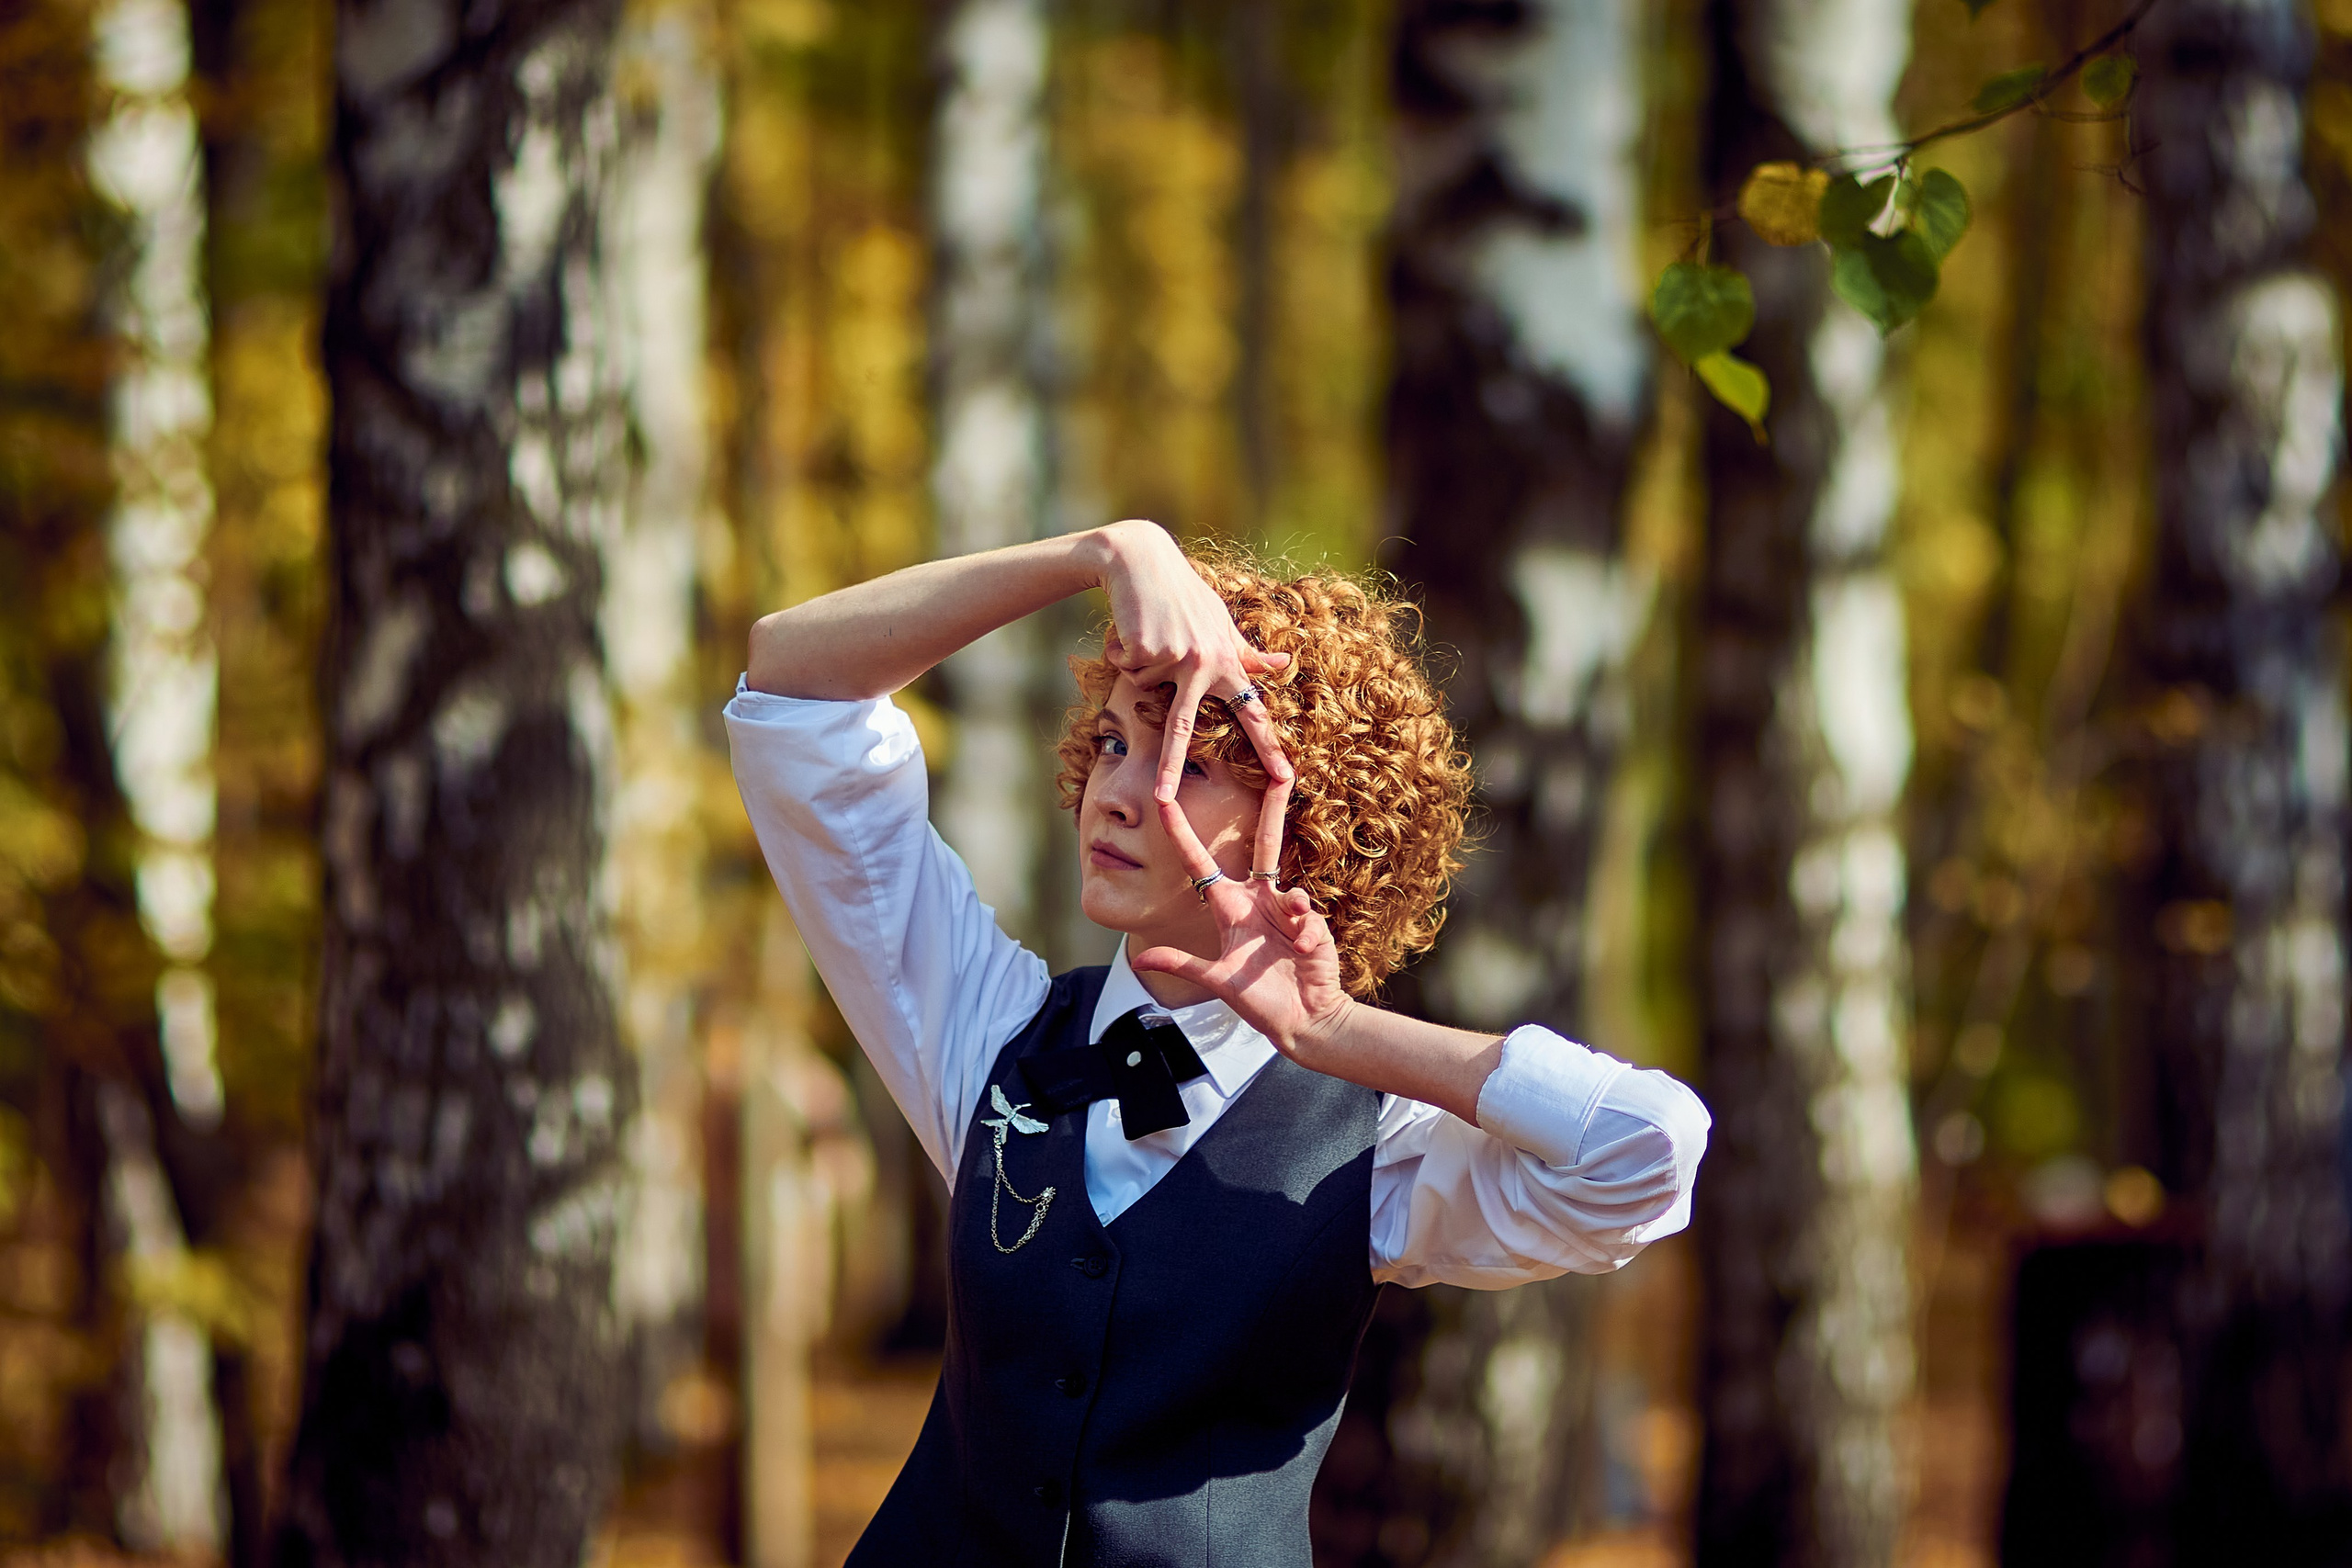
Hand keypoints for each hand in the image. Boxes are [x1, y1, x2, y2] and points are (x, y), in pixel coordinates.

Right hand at [1094, 520, 1292, 800]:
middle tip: (1162, 801)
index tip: (1285, 779)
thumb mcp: (1221, 622)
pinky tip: (1132, 626)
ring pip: (1143, 686)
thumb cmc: (1185, 596)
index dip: (1268, 747)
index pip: (1251, 713)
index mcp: (1227, 662)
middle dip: (1169, 766)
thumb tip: (1284, 661)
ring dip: (1138, 663)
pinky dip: (1121, 650)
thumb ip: (1247, 651)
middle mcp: (1204, 665)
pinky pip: (1124, 668)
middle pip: (1183, 727)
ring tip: (1149, 632)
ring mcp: (1173, 658)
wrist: (1143, 562)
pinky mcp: (1144, 649)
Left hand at [1128, 777, 1352, 1063]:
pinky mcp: (1313, 922)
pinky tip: (1305, 951)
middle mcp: (1259, 900)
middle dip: (1273, 807)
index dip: (1181, 833)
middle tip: (1279, 768)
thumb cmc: (1259, 999)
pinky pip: (1306, 916)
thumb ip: (1181, 964)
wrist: (1303, 1020)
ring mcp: (1287, 909)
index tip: (1164, 800)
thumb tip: (1141, 956)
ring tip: (1296, 941)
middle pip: (1265, 843)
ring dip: (1294, 910)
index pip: (1200, 863)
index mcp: (1230, 908)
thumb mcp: (1216, 980)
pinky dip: (1305, 933)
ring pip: (1290, 889)